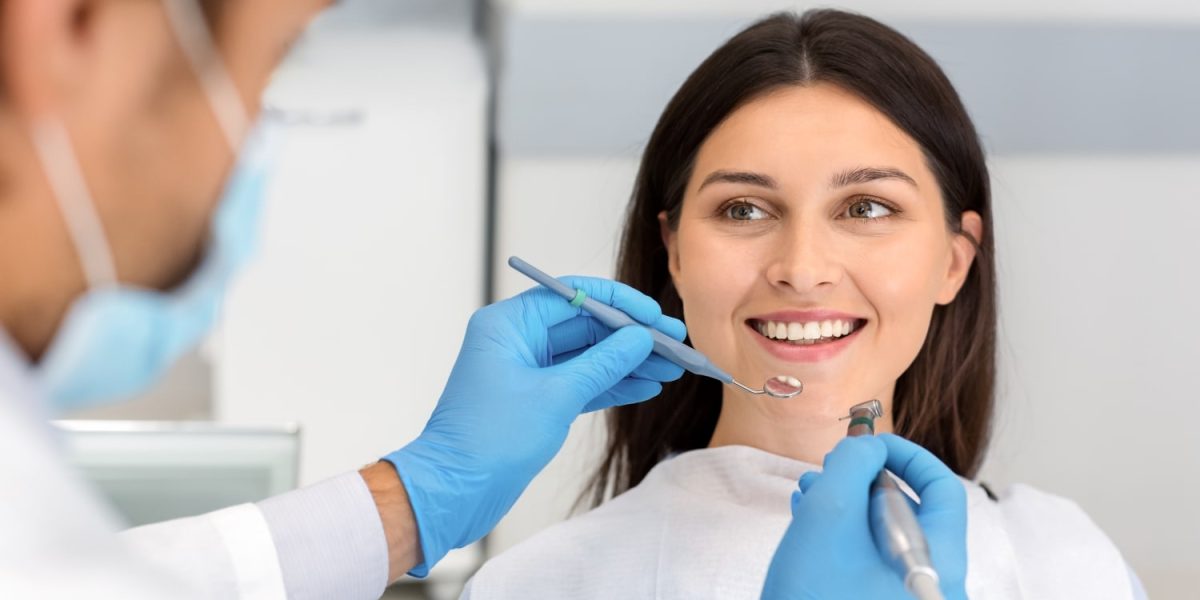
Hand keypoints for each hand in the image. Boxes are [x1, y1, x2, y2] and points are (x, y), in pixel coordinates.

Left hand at [384, 277, 684, 575]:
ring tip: (672, 368)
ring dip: (628, 363)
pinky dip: (611, 385)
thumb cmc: (488, 440)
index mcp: (508, 324)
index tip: (656, 317)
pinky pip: (581, 383)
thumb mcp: (555, 397)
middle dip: (631, 337)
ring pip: (587, 357)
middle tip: (675, 345)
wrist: (453, 492)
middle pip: (585, 325)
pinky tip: (646, 386)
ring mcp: (526, 371)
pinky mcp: (535, 401)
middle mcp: (516, 340)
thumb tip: (639, 338)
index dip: (620, 303)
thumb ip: (602, 363)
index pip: (574, 295)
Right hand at [761, 434, 967, 599]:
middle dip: (866, 479)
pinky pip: (871, 561)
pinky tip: (810, 519)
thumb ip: (853, 465)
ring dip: (849, 504)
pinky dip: (844, 535)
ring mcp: (905, 599)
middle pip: (912, 512)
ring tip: (810, 492)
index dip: (907, 456)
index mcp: (941, 563)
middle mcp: (932, 584)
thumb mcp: (830, 513)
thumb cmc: (813, 595)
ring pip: (885, 535)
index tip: (868, 445)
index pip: (943, 489)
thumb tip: (867, 448)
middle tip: (831, 468)